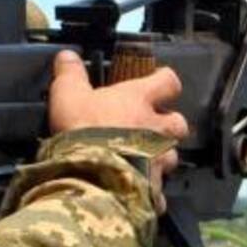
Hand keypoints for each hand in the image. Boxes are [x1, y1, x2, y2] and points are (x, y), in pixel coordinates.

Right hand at [47, 50, 187, 183]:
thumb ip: (70, 74)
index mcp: (140, 100)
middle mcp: (157, 128)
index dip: (164, 81)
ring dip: (160, 157)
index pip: (169, 81)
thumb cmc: (84, 129)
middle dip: (168, 125)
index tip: (158, 82)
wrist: (91, 175)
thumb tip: (67, 55)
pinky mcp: (154, 187)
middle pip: (179, 122)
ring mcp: (159, 159)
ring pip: (172, 156)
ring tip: (143, 161)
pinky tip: (138, 192)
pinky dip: (151, 190)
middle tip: (151, 128)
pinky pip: (158, 190)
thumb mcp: (68, 95)